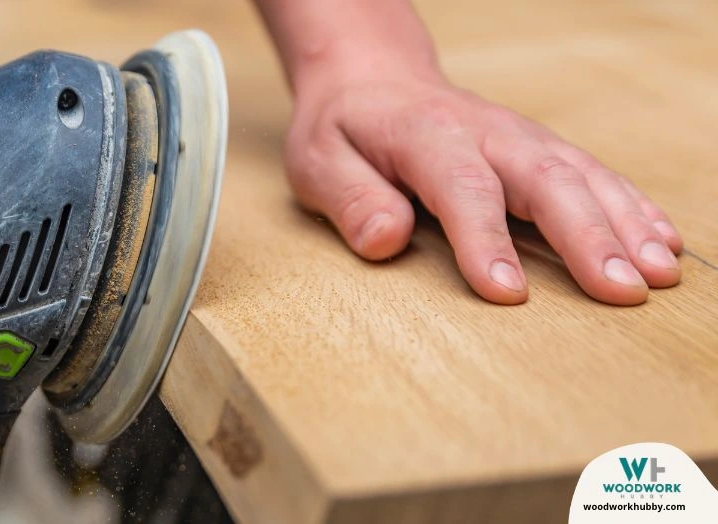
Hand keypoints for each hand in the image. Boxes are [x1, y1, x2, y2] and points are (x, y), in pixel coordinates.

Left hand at [284, 75, 682, 304]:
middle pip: (543, 179)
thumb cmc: (344, 128)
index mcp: (423, 135)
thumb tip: (385, 240)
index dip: (485, 239)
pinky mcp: (537, 147)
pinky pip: (592, 171)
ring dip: (624, 223)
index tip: (509, 292)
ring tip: (658, 273)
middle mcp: (483, 132)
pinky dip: (630, 204)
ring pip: (580, 174)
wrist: (373, 78)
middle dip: (586, 235)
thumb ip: (350, 199)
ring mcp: (517, 137)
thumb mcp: (319, 161)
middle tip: (621, 289)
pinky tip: (661, 239)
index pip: (461, 187)